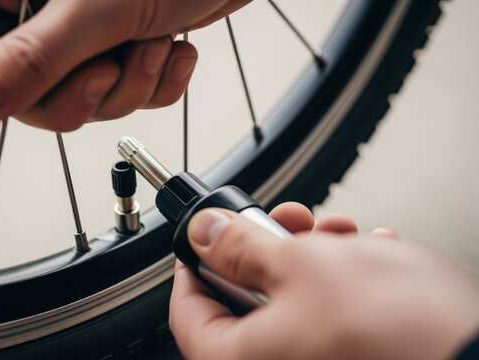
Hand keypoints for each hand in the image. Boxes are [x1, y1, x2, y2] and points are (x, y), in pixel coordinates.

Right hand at [0, 0, 249, 132]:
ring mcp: (77, 32)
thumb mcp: (93, 12)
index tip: (16, 101)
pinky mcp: (116, 46)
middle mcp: (36, 10)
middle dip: (78, 95)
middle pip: (21, 92)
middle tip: (106, 69)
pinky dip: (151, 83)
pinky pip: (120, 94)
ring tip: (149, 44)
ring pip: (77, 99)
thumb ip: (28, 60)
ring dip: (125, 86)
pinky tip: (168, 49)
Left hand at [169, 203, 478, 358]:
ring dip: (311, 258)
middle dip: (269, 249)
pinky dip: (340, 283)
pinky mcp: (345, 358)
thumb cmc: (397, 333)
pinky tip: (365, 257)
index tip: (211, 235)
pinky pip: (327, 318)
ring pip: (289, 302)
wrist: (476, 355)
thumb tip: (204, 233)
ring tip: (340, 234)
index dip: (195, 263)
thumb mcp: (304, 266)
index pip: (187, 311)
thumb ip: (240, 247)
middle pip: (242, 300)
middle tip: (289, 222)